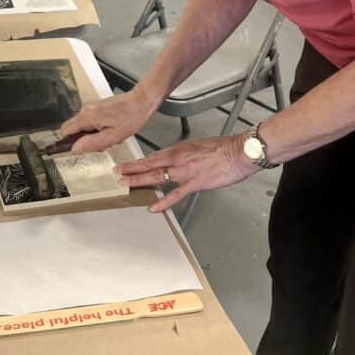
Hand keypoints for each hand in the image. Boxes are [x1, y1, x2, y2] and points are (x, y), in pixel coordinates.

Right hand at [60, 87, 159, 153]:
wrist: (142, 100)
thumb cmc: (131, 116)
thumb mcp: (113, 136)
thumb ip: (92, 143)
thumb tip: (75, 149)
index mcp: (87, 116)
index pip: (65, 131)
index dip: (69, 142)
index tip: (80, 148)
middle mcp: (86, 109)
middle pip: (74, 130)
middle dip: (86, 140)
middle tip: (103, 142)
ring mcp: (91, 107)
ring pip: (84, 127)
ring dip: (95, 135)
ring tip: (111, 135)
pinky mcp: (97, 107)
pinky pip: (92, 122)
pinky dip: (100, 129)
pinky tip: (113, 129)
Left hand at [116, 134, 256, 212]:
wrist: (239, 151)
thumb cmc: (223, 148)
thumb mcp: (198, 147)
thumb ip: (184, 155)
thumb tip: (176, 161)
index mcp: (179, 149)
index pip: (152, 157)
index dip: (136, 162)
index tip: (124, 164)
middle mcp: (178, 159)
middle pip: (149, 165)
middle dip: (131, 169)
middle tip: (116, 173)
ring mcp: (185, 171)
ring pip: (157, 176)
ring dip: (140, 181)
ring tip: (125, 184)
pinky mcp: (195, 183)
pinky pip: (175, 194)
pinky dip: (163, 202)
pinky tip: (153, 207)